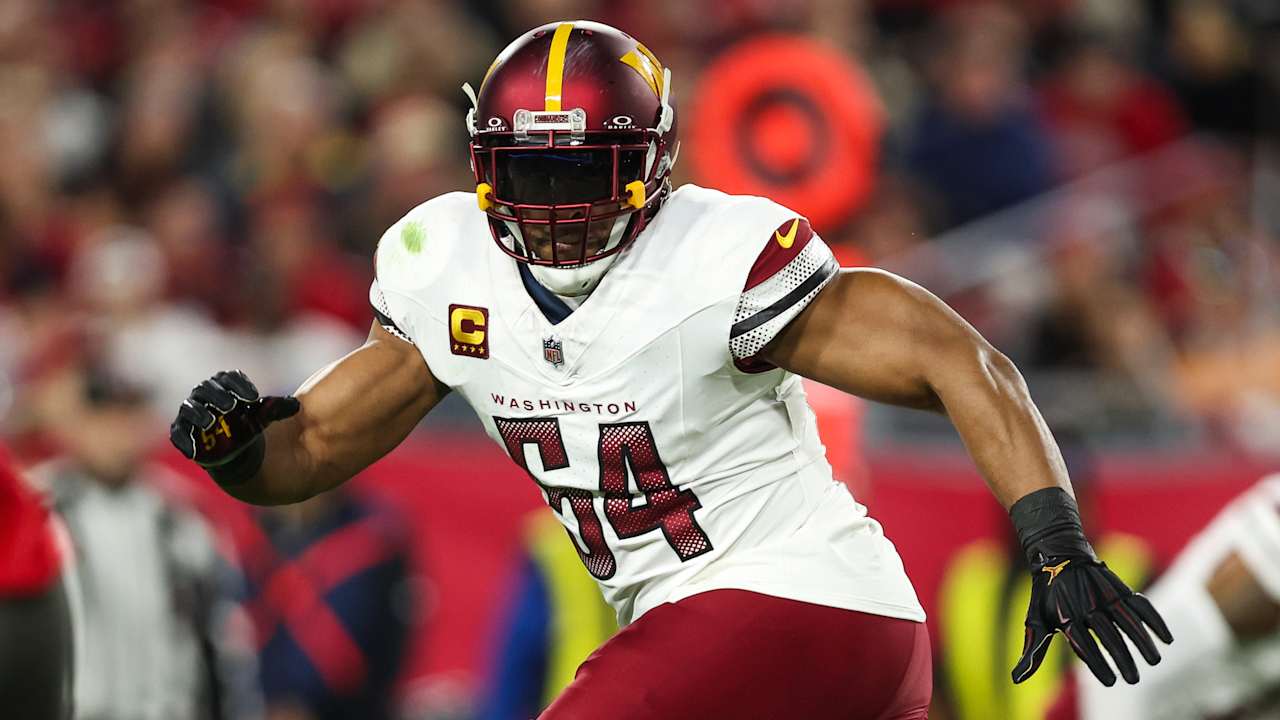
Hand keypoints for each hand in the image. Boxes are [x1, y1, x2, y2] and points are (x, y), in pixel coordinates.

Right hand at [169, 370, 298, 483]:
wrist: (239, 449)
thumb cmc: (250, 424)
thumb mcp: (265, 416)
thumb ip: (277, 409)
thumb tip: (296, 406)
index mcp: (225, 385)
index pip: (228, 378)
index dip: (239, 385)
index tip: (254, 397)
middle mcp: (205, 395)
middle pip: (206, 389)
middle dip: (218, 396)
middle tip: (231, 406)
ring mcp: (192, 414)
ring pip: (190, 409)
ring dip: (199, 414)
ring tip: (211, 422)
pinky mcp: (183, 433)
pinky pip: (178, 434)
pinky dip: (184, 441)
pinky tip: (193, 451)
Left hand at [1013, 552, 1172, 685]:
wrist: (1057, 555)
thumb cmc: (1047, 597)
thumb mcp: (1036, 621)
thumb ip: (1033, 651)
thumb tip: (1016, 679)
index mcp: (1065, 616)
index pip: (1084, 644)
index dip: (1097, 663)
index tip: (1110, 681)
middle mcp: (1086, 606)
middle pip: (1108, 635)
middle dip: (1122, 658)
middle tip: (1133, 679)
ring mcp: (1104, 595)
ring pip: (1127, 620)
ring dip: (1143, 640)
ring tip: (1154, 661)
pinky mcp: (1119, 588)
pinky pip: (1140, 604)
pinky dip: (1154, 619)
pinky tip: (1167, 638)